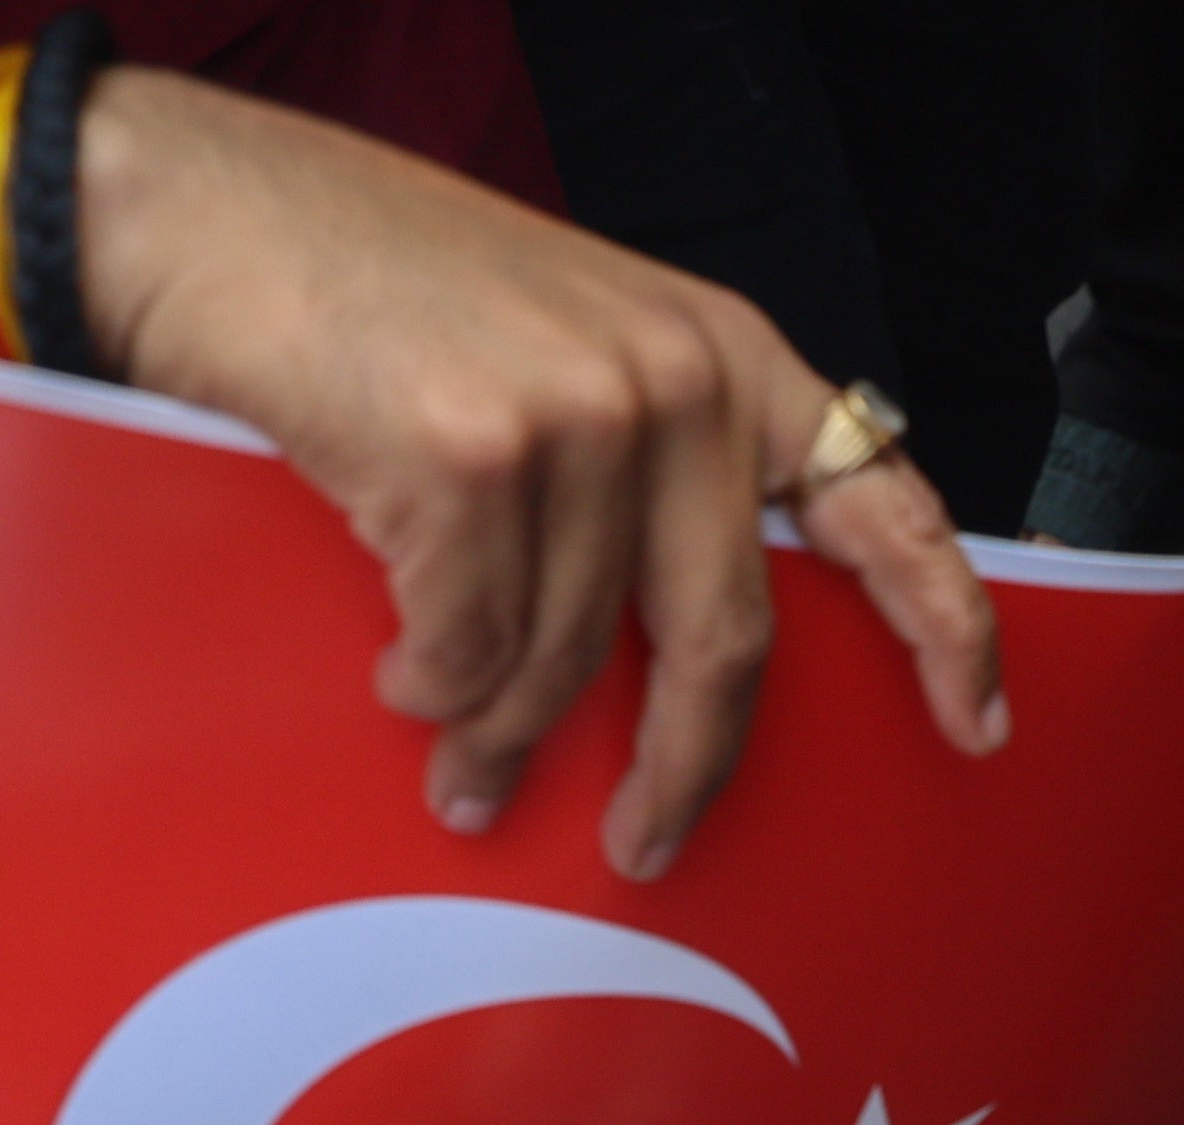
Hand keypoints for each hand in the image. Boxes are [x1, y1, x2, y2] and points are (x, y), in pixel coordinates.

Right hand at [76, 70, 1007, 879]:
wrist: (206, 216)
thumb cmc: (374, 298)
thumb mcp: (563, 345)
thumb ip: (648, 458)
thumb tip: (676, 645)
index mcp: (723, 351)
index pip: (882, 494)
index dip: (944, 621)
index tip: (977, 725)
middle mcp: (674, 377)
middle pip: (727, 640)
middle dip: (682, 770)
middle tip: (643, 849)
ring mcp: (578, 414)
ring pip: (569, 662)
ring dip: (505, 745)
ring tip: (465, 782)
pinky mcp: (472, 460)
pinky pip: (469, 650)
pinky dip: (430, 690)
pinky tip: (397, 676)